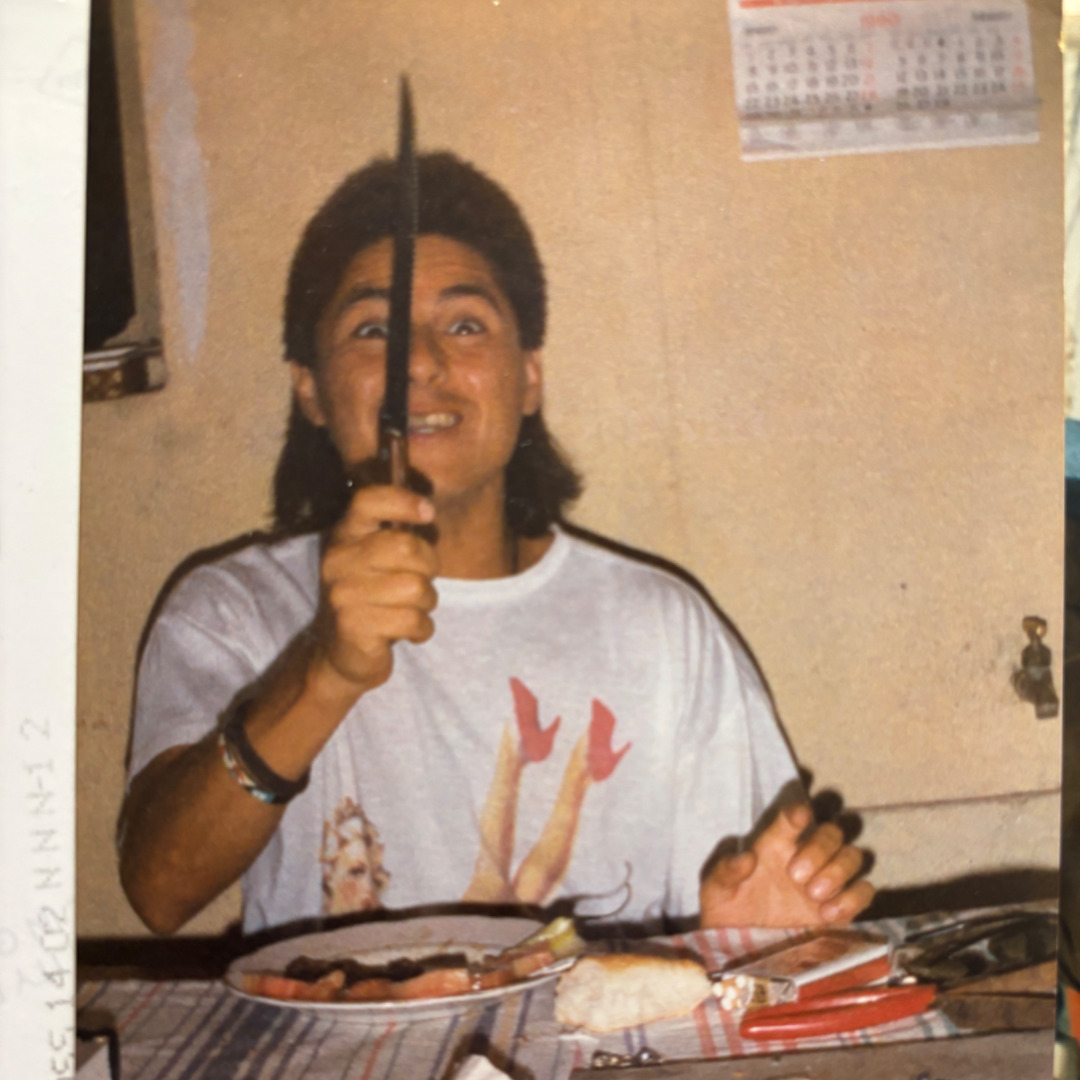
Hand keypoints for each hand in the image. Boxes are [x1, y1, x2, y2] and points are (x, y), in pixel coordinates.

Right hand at [314, 485, 438, 692]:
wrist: (343, 655)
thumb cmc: (374, 599)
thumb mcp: (377, 560)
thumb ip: (397, 534)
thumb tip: (428, 508)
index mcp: (345, 536)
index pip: (369, 501)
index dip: (403, 501)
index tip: (428, 513)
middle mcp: (338, 561)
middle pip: (407, 547)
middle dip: (429, 567)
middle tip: (423, 582)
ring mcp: (343, 595)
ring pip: (416, 588)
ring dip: (428, 603)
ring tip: (414, 610)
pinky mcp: (353, 628)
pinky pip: (412, 620)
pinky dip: (423, 629)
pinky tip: (411, 632)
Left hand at [699, 803, 873, 928]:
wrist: (741, 948)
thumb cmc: (727, 909)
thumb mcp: (717, 889)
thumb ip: (726, 871)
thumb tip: (745, 858)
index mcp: (776, 843)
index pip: (794, 816)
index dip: (799, 812)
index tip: (799, 818)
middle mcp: (806, 856)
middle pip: (833, 832)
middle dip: (820, 848)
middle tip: (797, 877)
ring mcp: (826, 881)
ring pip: (853, 856)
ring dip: (839, 871)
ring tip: (813, 895)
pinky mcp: (840, 909)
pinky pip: (864, 891)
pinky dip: (853, 899)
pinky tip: (828, 914)